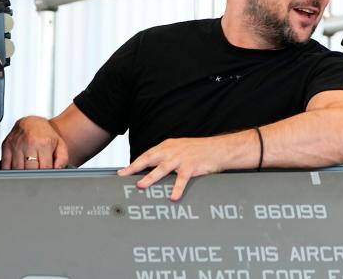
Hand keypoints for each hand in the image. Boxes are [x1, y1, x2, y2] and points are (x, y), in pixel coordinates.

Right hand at [1, 116, 69, 169]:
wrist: (32, 122)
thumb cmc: (46, 135)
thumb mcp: (60, 144)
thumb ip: (62, 159)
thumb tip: (58, 169)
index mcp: (44, 144)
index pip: (44, 167)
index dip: (45, 175)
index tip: (45, 176)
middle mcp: (29, 143)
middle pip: (30, 170)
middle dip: (34, 175)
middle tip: (37, 174)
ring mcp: (16, 145)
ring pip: (17, 169)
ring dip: (22, 173)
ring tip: (28, 170)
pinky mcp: (6, 146)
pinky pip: (5, 165)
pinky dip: (10, 170)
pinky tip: (17, 168)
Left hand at [118, 133, 248, 200]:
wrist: (220, 148)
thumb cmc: (200, 150)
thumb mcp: (181, 148)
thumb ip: (166, 156)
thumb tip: (150, 169)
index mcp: (169, 145)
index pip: (148, 154)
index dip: (135, 163)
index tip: (123, 171)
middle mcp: (173, 150)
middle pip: (150, 158)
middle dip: (135, 167)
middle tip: (123, 175)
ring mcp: (182, 158)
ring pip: (162, 168)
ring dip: (151, 177)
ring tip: (141, 185)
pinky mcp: (192, 166)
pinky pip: (182, 179)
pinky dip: (177, 188)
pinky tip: (173, 197)